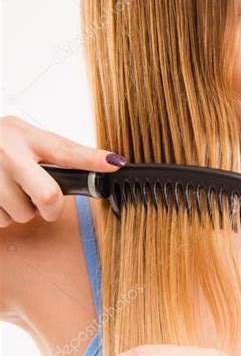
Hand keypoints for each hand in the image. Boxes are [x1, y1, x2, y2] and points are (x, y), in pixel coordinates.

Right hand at [0, 114, 126, 225]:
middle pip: (47, 196)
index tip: (115, 164)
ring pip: (22, 214)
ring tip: (12, 191)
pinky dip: (3, 215)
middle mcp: (8, 155)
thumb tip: (107, 161)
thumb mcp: (26, 135)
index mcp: (25, 137)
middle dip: (51, 207)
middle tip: (45, 202)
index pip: (66, 151)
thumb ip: (59, 151)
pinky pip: (2, 220)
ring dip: (22, 211)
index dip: (93, 160)